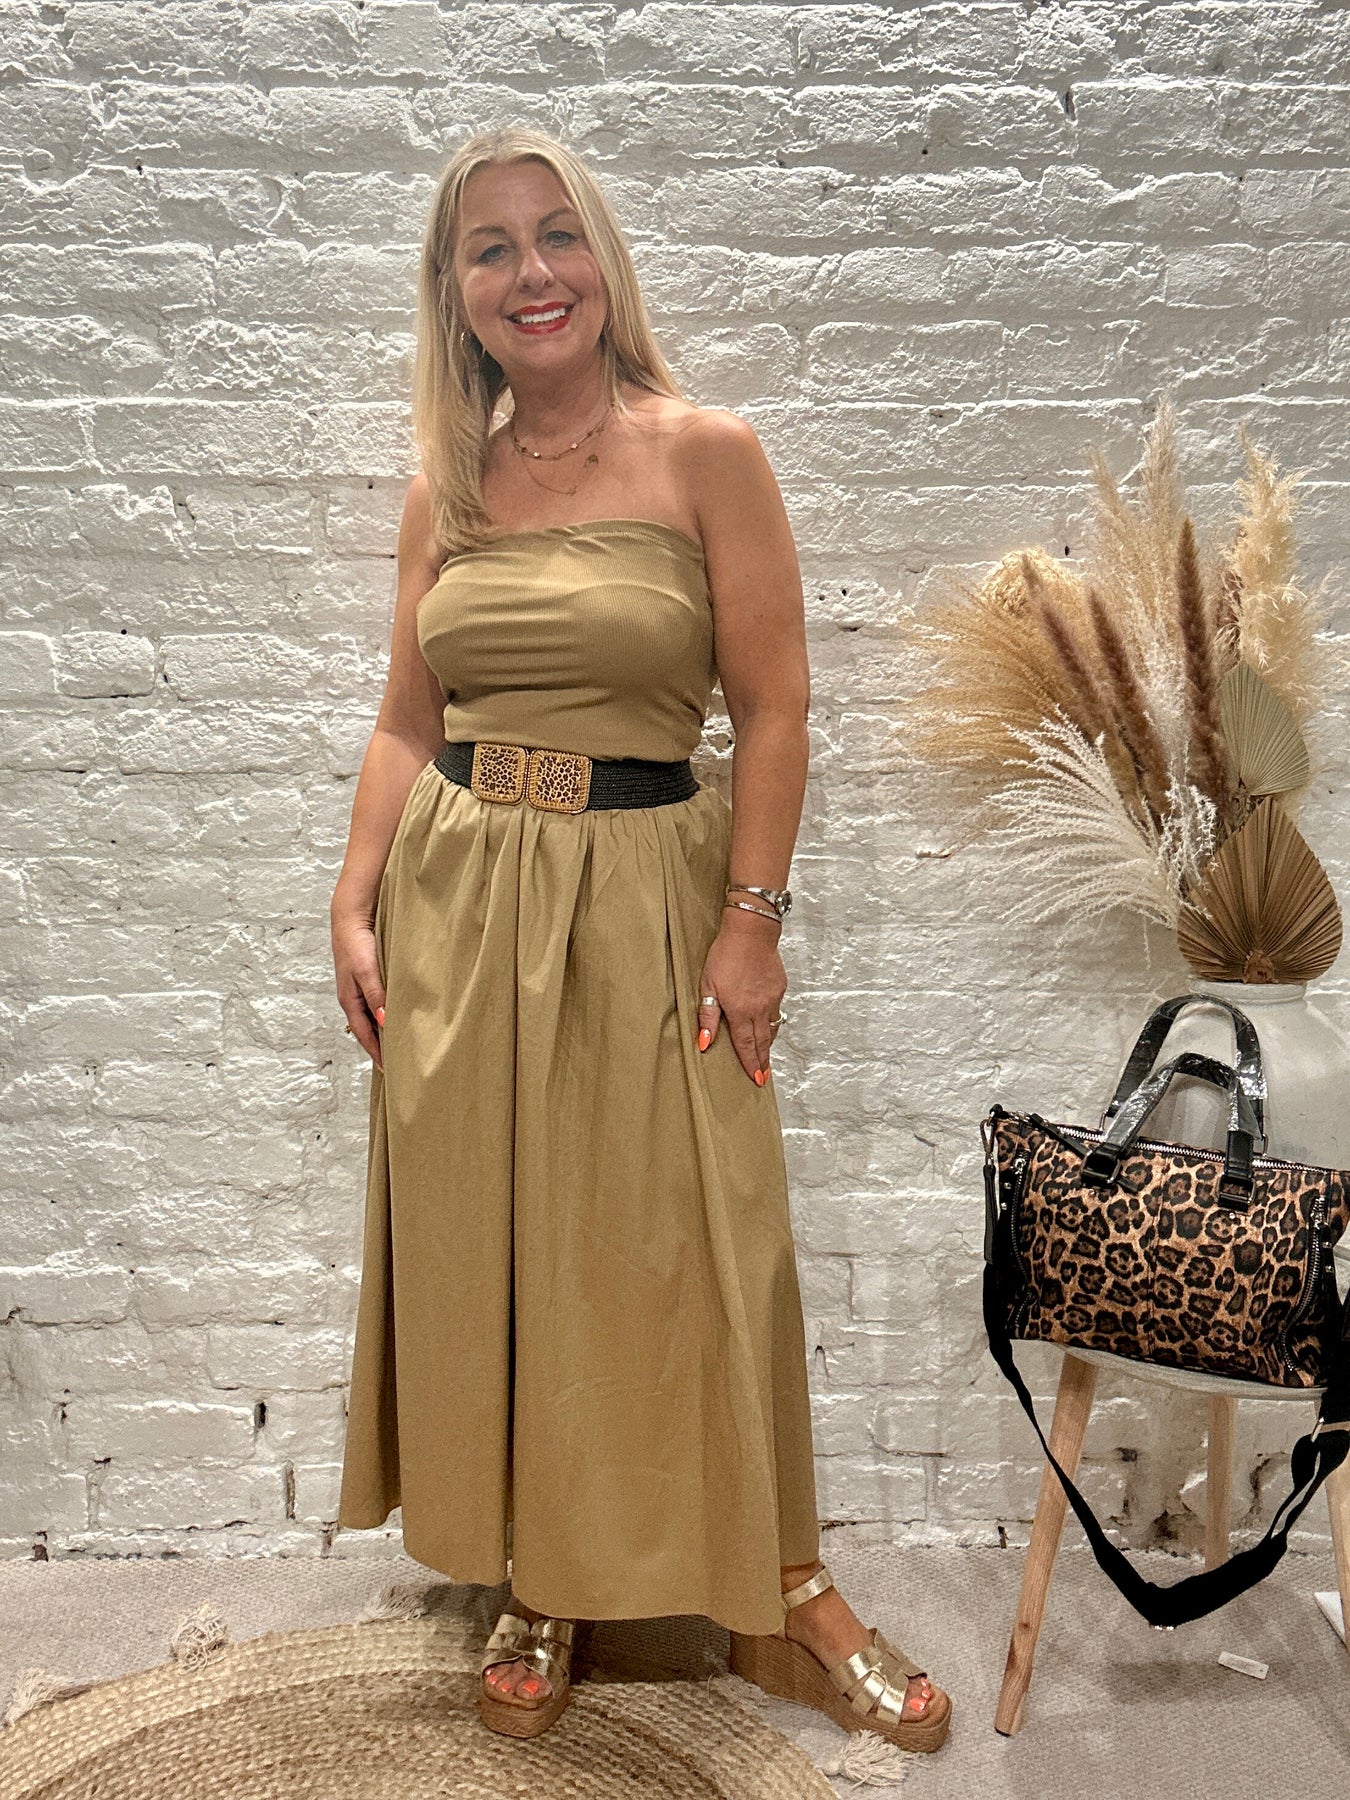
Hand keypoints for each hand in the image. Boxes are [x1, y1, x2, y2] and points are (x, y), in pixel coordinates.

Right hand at [332, 904, 385, 1071]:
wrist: (351, 916)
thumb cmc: (356, 943)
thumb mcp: (366, 970)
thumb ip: (376, 995)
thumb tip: (385, 1022)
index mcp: (349, 1001)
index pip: (364, 1035)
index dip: (376, 1053)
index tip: (389, 1070)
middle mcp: (354, 998)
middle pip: (368, 1029)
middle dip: (381, 1046)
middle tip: (399, 1063)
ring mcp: (361, 988)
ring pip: (374, 1016)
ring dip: (385, 1030)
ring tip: (402, 1044)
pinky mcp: (369, 978)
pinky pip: (379, 1003)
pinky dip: (387, 1013)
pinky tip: (399, 1015)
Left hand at [695, 909, 785, 1084]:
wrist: (751, 931)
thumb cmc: (725, 955)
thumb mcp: (707, 986)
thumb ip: (707, 1016)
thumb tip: (704, 1043)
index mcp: (740, 1011)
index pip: (746, 1045)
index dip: (750, 1064)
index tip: (756, 1079)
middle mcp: (759, 1009)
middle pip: (762, 1042)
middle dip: (763, 1061)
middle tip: (764, 1076)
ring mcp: (772, 998)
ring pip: (771, 1027)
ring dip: (768, 1043)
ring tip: (765, 1055)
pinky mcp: (779, 987)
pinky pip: (775, 1010)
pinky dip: (771, 1020)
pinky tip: (766, 1020)